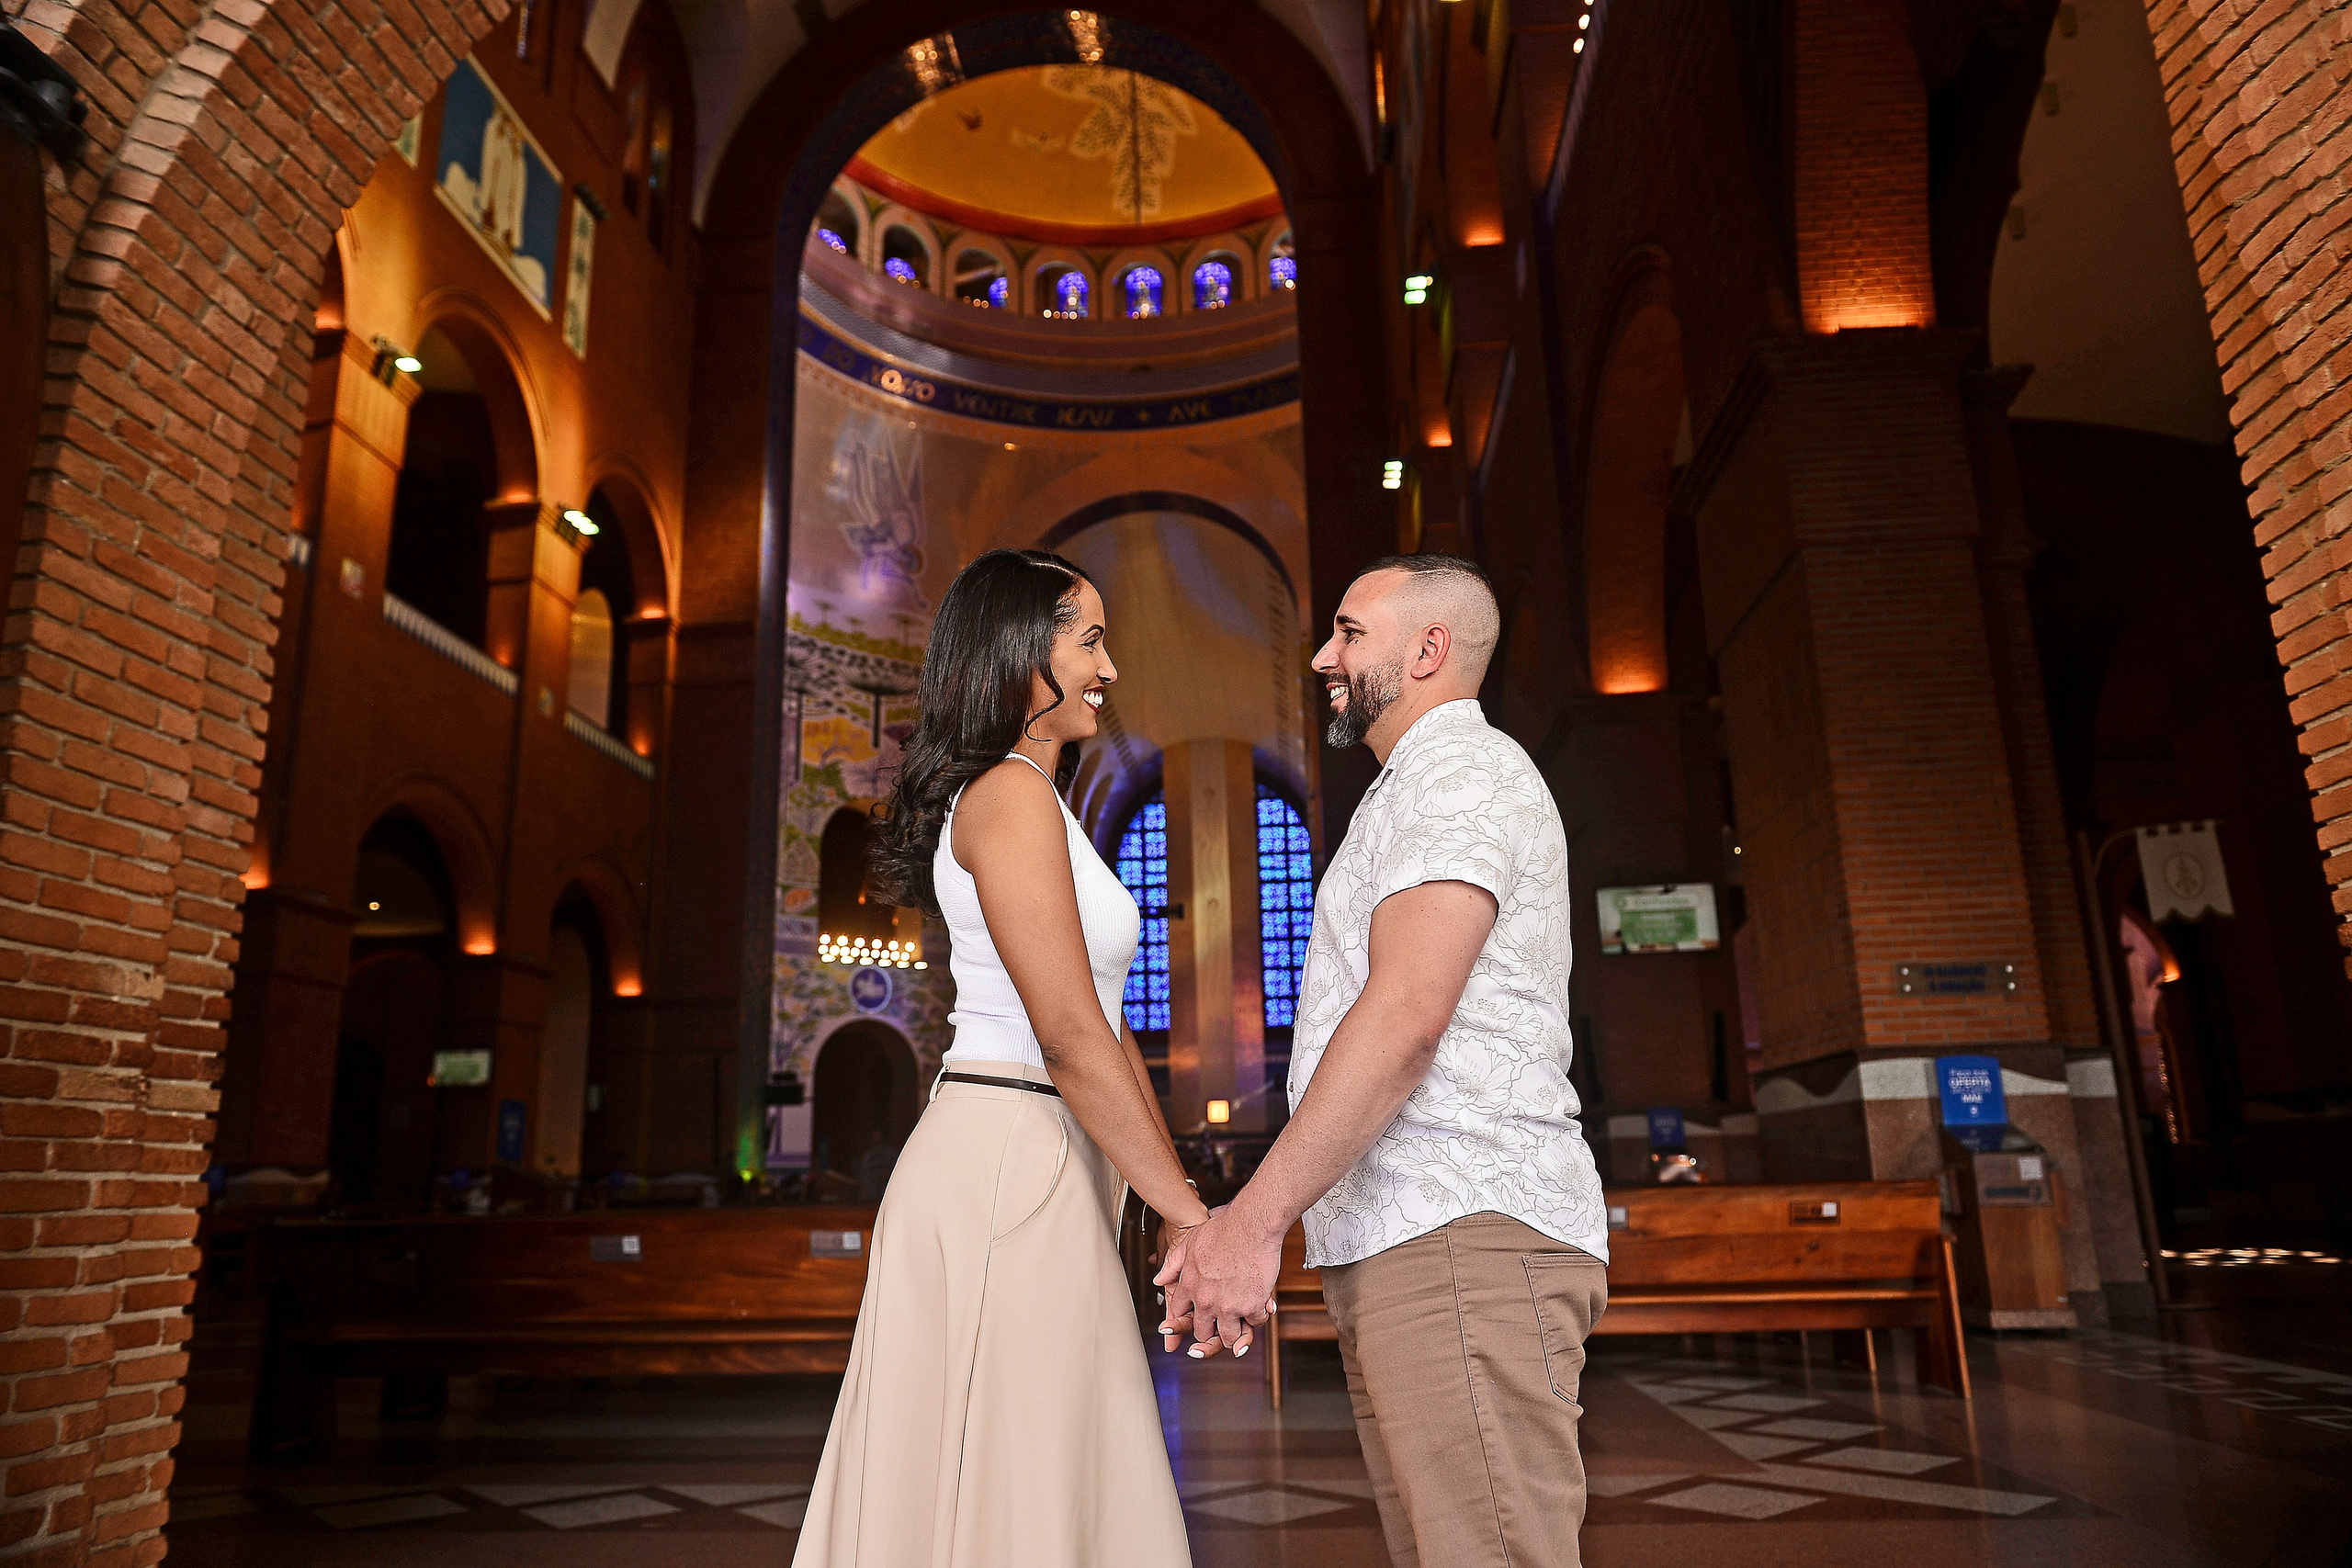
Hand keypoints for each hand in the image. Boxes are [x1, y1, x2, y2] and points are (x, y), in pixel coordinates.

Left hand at [1154, 1205, 1278, 1357]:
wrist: (1251, 1224)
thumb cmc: (1224, 1228)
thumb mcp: (1190, 1242)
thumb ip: (1173, 1264)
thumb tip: (1158, 1280)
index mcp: (1189, 1285)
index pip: (1180, 1313)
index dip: (1187, 1318)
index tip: (1197, 1317)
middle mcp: (1205, 1300)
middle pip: (1202, 1333)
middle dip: (1211, 1331)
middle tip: (1222, 1324)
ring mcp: (1227, 1306)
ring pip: (1227, 1338)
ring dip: (1235, 1332)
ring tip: (1241, 1322)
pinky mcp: (1251, 1307)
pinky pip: (1255, 1324)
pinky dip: (1259, 1316)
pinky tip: (1261, 1306)